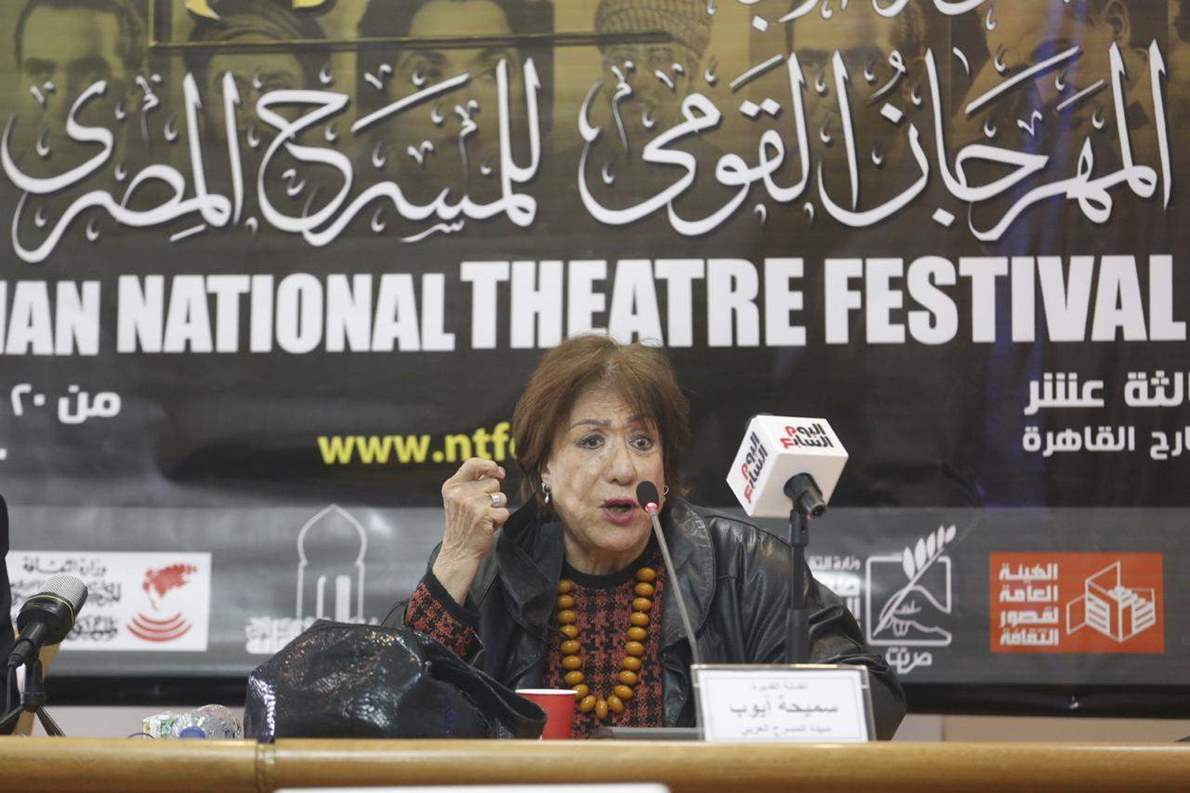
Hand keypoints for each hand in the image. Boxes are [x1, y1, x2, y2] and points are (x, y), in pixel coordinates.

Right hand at [433, 457, 509, 602]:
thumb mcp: (459, 500)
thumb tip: (498, 471)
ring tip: (484, 518)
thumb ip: (473, 483)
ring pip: (501, 496)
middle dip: (493, 496)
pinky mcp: (484, 515)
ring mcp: (472, 503)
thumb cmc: (462, 525)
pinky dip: (500, 521)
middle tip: (480, 511)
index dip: (489, 465)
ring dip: (497, 508)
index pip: (472, 463)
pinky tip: (487, 527)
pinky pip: (505, 511)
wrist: (458, 552)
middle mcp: (460, 492)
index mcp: (451, 486)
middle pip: (493, 482)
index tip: (499, 473)